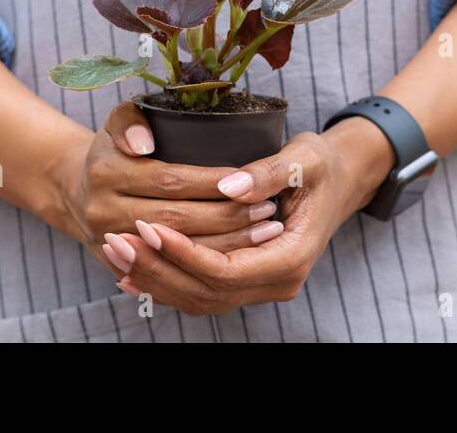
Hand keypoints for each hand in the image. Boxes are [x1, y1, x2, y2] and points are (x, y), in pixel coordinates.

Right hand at [49, 102, 286, 274]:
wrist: (78, 193)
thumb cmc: (115, 150)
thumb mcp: (118, 121)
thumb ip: (130, 119)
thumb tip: (146, 141)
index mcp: (106, 172)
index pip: (170, 180)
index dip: (212, 182)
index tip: (249, 179)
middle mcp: (103, 212)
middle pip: (177, 220)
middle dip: (227, 217)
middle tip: (268, 210)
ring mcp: (111, 244)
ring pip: (177, 250)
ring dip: (227, 244)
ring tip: (266, 232)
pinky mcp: (122, 268)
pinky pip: (171, 271)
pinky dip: (208, 263)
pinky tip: (242, 255)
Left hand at [107, 118, 394, 314]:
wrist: (341, 179)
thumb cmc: (322, 164)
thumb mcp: (304, 158)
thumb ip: (268, 172)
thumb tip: (229, 185)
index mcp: (291, 257)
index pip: (224, 269)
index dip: (182, 252)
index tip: (147, 225)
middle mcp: (277, 282)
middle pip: (205, 291)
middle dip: (157, 269)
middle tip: (116, 240)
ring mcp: (262, 285)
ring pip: (198, 298)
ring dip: (154, 279)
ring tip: (115, 252)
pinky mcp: (247, 279)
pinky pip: (201, 292)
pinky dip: (166, 283)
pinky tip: (131, 270)